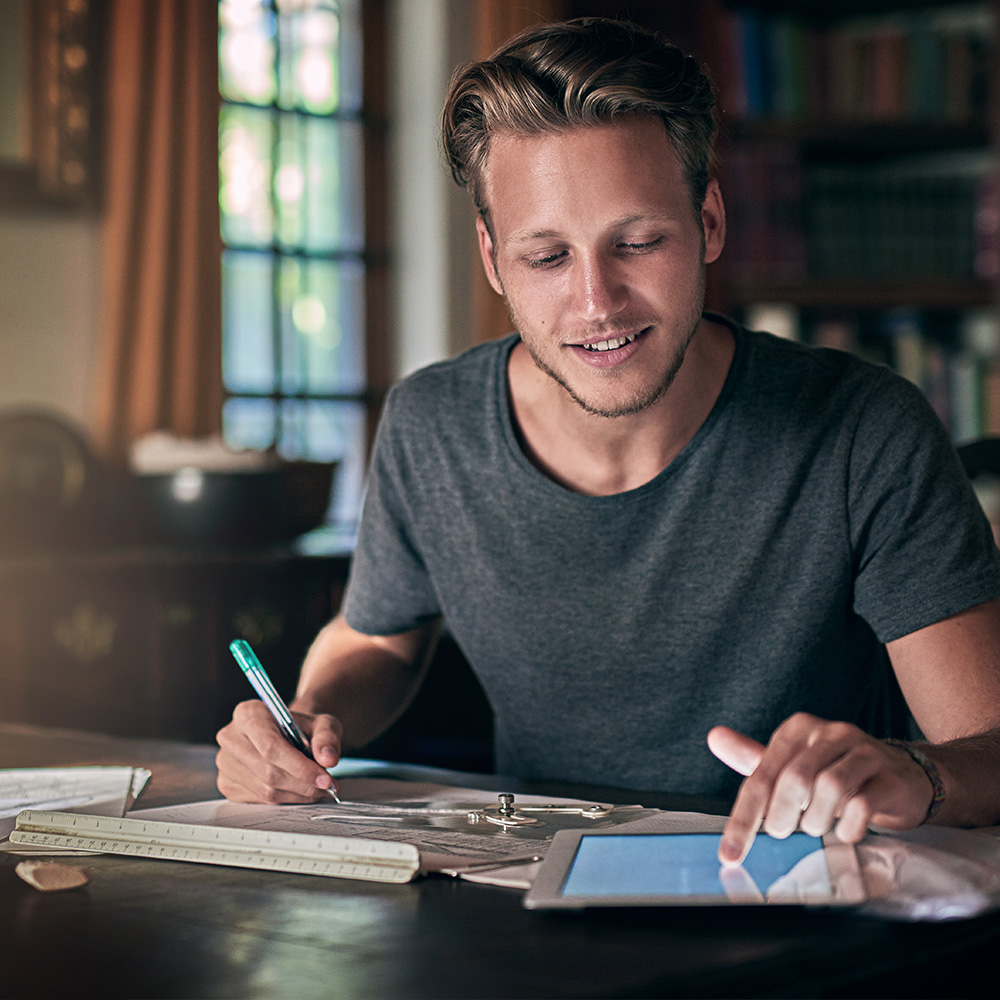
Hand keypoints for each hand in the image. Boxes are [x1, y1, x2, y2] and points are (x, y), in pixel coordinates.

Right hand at [216, 700, 343, 802]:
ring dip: (297, 794)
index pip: (271, 746)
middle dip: (303, 784)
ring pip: (265, 790)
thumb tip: (328, 759)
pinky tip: (300, 790)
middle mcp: (230, 737)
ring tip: (318, 788)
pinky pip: (260, 801)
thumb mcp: (322, 723)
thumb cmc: (301, 728)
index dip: (300, 766)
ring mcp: (225, 763)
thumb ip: (327, 737)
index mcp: (248, 714)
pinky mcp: (228, 784)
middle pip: (268, 771)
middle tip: (327, 786)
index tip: (325, 779)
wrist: (285, 734)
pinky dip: (286, 800)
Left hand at [707, 713, 935, 864]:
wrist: (904, 777)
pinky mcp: (889, 777)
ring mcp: (863, 752)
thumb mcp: (793, 764)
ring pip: (828, 788)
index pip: (761, 773)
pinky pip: (863, 804)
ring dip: (817, 820)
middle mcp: (830, 733)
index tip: (730, 853)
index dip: (744, 818)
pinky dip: (847, 826)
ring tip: (817, 826)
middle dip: (783, 816)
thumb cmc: (837, 772)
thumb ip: (754, 757)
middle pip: (794, 778)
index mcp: (798, 730)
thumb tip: (714, 737)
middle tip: (783, 831)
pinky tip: (845, 830)